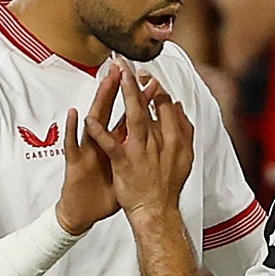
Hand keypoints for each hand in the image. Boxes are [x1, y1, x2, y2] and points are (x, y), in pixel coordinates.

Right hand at [54, 67, 157, 234]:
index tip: (151, 80)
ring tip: (105, 80)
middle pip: (111, 110)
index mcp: (117, 143)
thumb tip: (157, 138)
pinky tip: (75, 114)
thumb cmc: (109, 190)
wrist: (86, 212)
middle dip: (117, 88)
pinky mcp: (75, 162)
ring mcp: (87, 149)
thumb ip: (138, 150)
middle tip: (124, 66)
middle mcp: (102, 142)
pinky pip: (72, 144)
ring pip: (93, 120)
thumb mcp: (127, 167)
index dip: (139, 99)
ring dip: (99, 100)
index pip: (129, 115)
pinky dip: (72, 129)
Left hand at [85, 63, 194, 220]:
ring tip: (118, 75)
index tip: (148, 77)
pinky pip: (110, 144)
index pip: (167, 107)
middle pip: (150, 106)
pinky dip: (100, 130)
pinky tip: (89, 118)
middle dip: (139, 83)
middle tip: (129, 64)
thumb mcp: (185, 156)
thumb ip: (184, 130)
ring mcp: (141, 151)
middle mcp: (159, 142)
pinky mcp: (124, 163)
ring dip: (126, 94)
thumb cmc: (168, 185)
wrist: (156, 211)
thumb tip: (179, 106)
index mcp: (173, 139)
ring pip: (134, 117)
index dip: (156, 89)